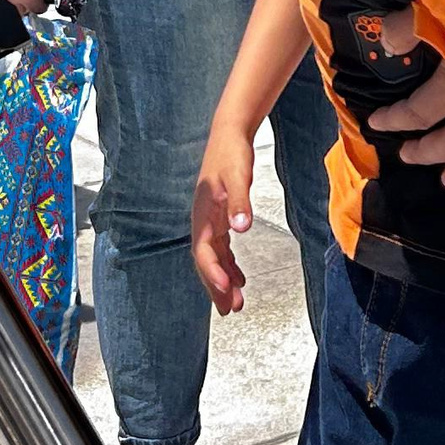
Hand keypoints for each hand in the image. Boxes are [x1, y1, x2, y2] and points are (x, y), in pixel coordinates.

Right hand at [191, 124, 256, 311]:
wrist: (228, 134)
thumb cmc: (231, 154)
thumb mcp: (238, 178)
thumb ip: (240, 203)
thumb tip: (242, 228)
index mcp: (203, 215)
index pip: (204, 253)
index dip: (213, 274)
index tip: (226, 292)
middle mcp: (202, 221)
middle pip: (206, 262)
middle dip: (217, 287)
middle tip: (231, 310)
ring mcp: (210, 221)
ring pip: (213, 259)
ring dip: (223, 281)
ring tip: (236, 303)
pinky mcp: (219, 218)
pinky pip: (221, 250)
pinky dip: (229, 266)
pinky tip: (240, 279)